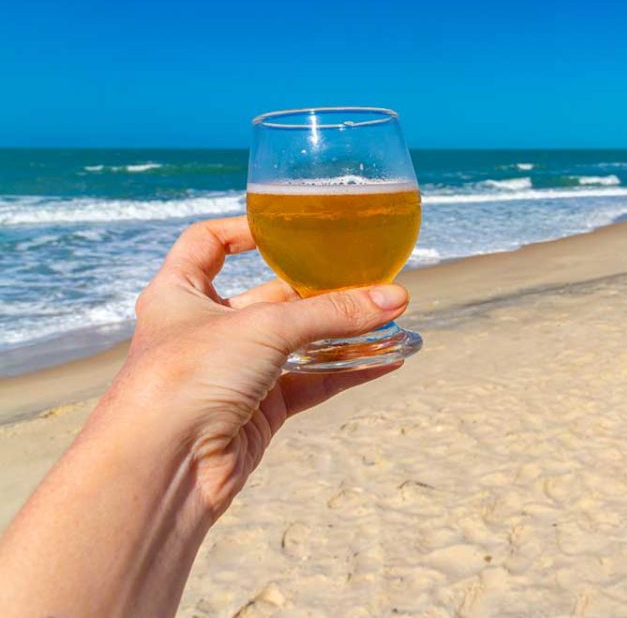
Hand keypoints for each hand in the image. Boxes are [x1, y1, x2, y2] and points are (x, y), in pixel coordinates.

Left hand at [106, 215, 409, 516]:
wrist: (164, 467)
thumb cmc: (185, 378)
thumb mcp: (264, 327)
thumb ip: (333, 312)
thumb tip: (394, 298)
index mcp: (179, 293)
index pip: (207, 244)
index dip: (244, 231)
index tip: (289, 228)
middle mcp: (204, 330)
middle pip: (272, 297)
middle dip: (322, 290)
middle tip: (368, 281)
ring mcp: (233, 372)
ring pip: (299, 344)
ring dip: (343, 334)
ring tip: (391, 320)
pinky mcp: (258, 411)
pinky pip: (311, 381)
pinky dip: (347, 370)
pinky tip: (386, 359)